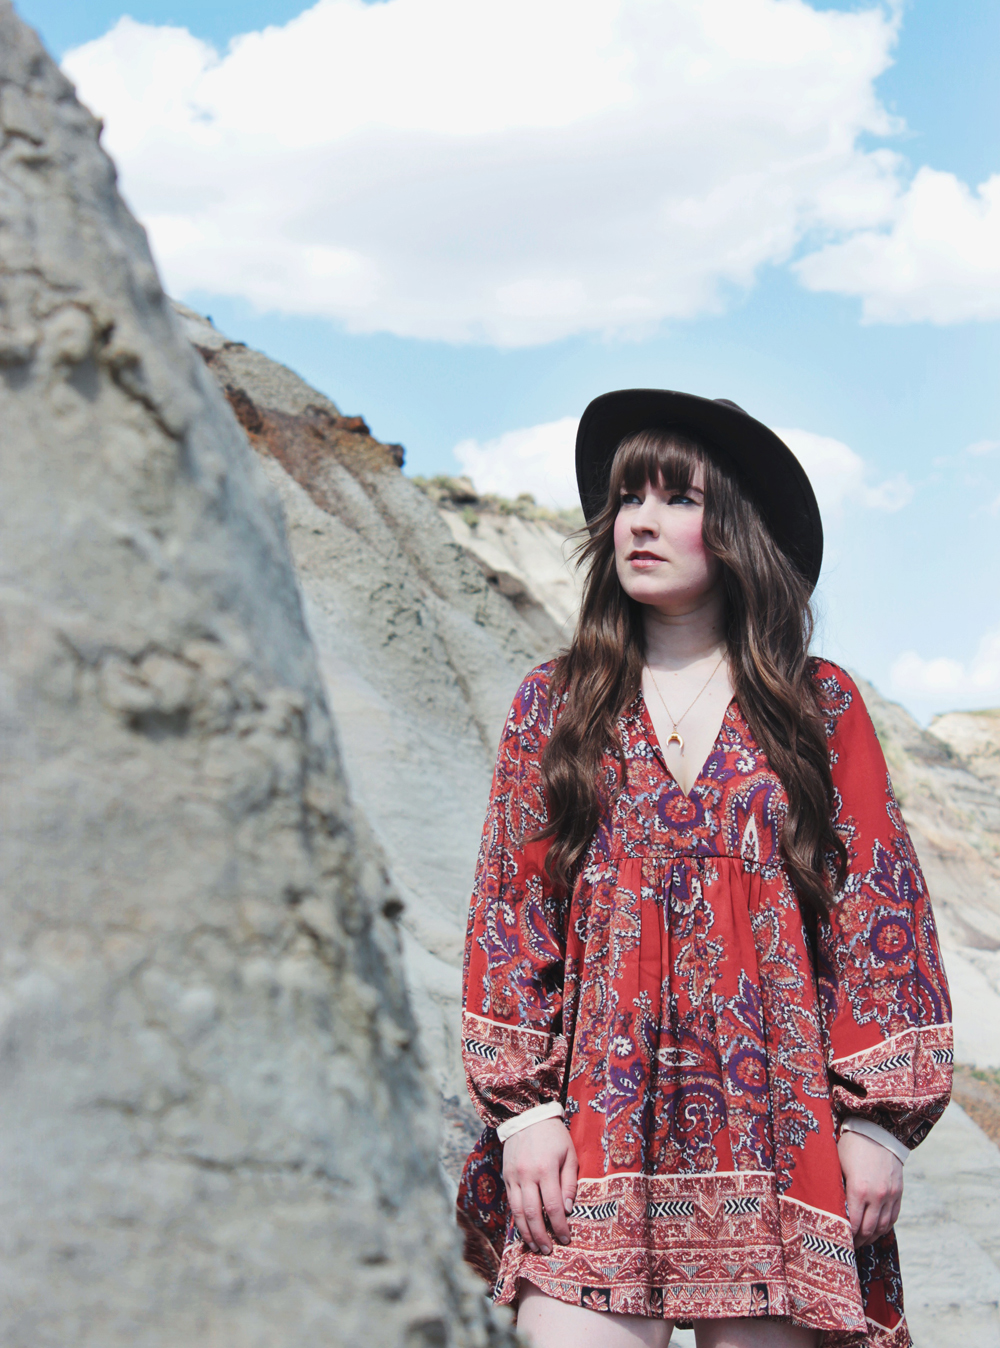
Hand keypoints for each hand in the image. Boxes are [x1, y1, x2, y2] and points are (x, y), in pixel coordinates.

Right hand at [502, 1118, 577, 1255]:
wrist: (527, 1116)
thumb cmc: (554, 1135)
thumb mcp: (569, 1155)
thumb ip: (569, 1183)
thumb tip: (567, 1211)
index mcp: (546, 1169)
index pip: (553, 1206)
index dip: (559, 1226)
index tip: (565, 1239)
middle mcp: (527, 1175)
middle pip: (533, 1214)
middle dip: (541, 1236)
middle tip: (548, 1250)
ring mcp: (514, 1177)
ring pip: (518, 1212)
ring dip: (526, 1233)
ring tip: (534, 1246)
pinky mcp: (506, 1177)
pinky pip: (511, 1203)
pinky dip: (517, 1219)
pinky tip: (524, 1229)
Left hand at [837, 1128, 903, 1246]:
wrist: (877, 1129)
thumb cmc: (851, 1145)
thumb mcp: (838, 1164)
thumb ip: (837, 1188)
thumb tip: (829, 1207)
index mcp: (858, 1189)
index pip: (853, 1224)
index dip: (846, 1237)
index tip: (839, 1241)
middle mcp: (877, 1195)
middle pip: (868, 1230)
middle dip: (858, 1240)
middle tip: (849, 1246)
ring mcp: (890, 1195)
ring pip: (882, 1226)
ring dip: (872, 1237)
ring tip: (861, 1240)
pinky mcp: (898, 1192)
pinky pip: (893, 1217)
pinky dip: (884, 1227)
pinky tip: (876, 1230)